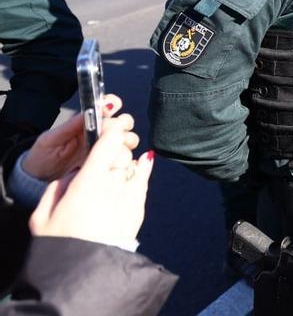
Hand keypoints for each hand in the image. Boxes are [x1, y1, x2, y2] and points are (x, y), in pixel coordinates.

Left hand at [23, 95, 136, 181]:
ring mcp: (105, 151)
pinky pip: (126, 161)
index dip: (113, 103)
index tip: (110, 107)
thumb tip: (90, 110)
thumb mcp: (50, 139)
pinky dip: (126, 159)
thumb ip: (70, 125)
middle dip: (123, 123)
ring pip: (129, 140)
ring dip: (127, 141)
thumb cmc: (41, 158)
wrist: (37, 183)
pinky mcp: (108, 167)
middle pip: (124, 122)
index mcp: (87, 124)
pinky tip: (116, 162)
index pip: (107, 107)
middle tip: (114, 130)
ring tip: (115, 148)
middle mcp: (100, 135)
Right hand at [29, 116, 153, 247]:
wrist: (86, 269)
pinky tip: (144, 160)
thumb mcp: (43, 215)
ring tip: (115, 167)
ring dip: (125, 163)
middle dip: (114, 151)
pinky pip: (144, 180)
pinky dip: (144, 168)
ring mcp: (129, 195)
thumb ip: (57, 187)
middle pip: (120, 154)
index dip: (110, 131)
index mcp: (88, 181)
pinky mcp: (138, 208)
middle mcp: (113, 184)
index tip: (109, 126)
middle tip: (104, 157)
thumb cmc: (60, 242)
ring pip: (132, 166)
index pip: (106, 144)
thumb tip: (73, 172)